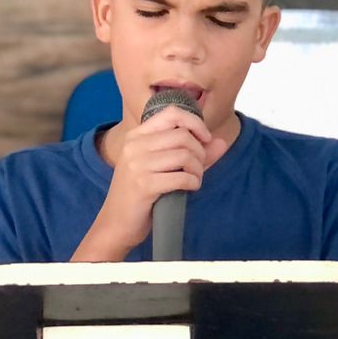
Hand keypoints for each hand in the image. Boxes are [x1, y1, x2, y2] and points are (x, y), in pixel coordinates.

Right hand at [92, 108, 221, 252]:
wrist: (116, 224)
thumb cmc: (140, 195)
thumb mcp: (162, 168)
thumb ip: (192, 154)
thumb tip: (221, 142)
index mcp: (136, 136)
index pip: (171, 113)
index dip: (195, 123)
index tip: (205, 139)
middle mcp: (134, 146)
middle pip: (182, 135)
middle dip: (200, 152)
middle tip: (198, 168)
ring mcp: (137, 165)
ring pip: (184, 155)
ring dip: (197, 170)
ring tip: (194, 180)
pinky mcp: (143, 186)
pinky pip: (182, 177)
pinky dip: (193, 183)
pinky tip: (190, 188)